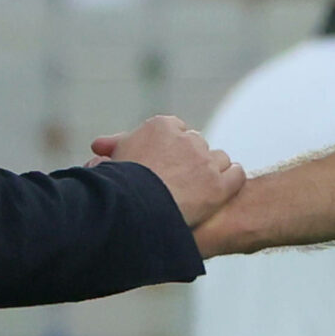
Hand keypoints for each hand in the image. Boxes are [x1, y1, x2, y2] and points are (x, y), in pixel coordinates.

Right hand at [93, 115, 244, 230]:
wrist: (134, 210)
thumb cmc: (118, 187)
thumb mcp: (109, 161)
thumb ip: (111, 149)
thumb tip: (99, 148)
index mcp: (160, 125)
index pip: (176, 130)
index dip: (172, 148)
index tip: (167, 163)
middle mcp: (186, 138)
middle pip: (197, 144)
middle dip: (192, 160)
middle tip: (184, 180)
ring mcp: (205, 161)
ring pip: (219, 158)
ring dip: (213, 171)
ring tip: (201, 190)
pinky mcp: (219, 184)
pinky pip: (236, 175)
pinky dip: (232, 181)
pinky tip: (223, 191)